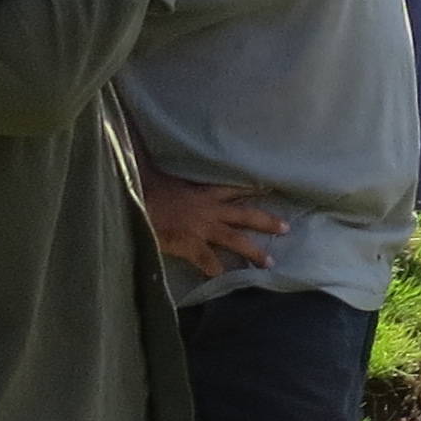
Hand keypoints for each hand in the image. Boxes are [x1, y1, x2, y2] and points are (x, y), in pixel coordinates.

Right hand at [142, 166, 282, 278]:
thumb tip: (155, 140)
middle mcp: (209, 209)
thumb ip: (170, 168)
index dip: (254, 189)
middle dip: (267, 221)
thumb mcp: (163, 174)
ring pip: (235, 240)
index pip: (234, 189)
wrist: (133, 200)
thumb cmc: (145, 187)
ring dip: (253, 252)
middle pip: (245, 214)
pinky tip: (223, 280)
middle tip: (286, 228)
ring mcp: (201, 228)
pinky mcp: (190, 244)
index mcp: (203, 192)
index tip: (271, 190)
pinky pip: (207, 261)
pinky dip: (215, 270)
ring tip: (270, 263)